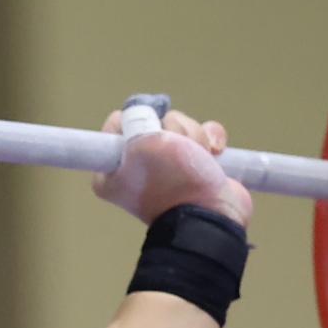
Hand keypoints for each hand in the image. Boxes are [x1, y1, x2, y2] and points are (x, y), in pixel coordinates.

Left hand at [92, 109, 251, 225]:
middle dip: (174, 127)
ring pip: (181, 127)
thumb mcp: (142, 143)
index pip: (117, 123)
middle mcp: (137, 169)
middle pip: (154, 121)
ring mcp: (167, 168)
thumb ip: (136, 118)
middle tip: (178, 147)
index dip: (139, 118)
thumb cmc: (173, 182)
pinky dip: (212, 139)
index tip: (152, 129)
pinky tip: (216, 151)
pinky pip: (203, 137)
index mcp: (111, 171)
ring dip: (196, 135)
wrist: (212, 216)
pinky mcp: (195, 167)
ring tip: (201, 156)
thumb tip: (143, 111)